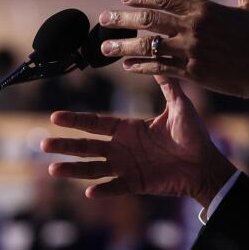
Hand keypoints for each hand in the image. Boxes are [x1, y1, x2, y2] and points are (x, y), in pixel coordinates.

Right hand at [42, 75, 234, 207]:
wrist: (206, 164)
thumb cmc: (193, 135)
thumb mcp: (179, 106)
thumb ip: (167, 84)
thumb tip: (157, 57)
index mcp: (127, 129)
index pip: (94, 124)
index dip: (75, 120)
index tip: (54, 117)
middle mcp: (121, 148)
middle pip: (86, 146)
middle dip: (64, 145)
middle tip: (42, 143)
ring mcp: (127, 167)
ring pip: (93, 168)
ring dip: (73, 169)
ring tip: (52, 169)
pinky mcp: (137, 184)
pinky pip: (116, 187)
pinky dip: (103, 190)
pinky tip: (89, 192)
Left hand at [98, 0, 248, 110]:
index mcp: (204, 9)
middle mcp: (193, 28)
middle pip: (149, 21)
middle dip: (122, 19)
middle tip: (103, 19)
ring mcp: (191, 52)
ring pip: (148, 47)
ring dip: (123, 47)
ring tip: (104, 47)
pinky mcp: (192, 73)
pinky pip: (159, 68)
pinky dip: (141, 67)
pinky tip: (127, 66)